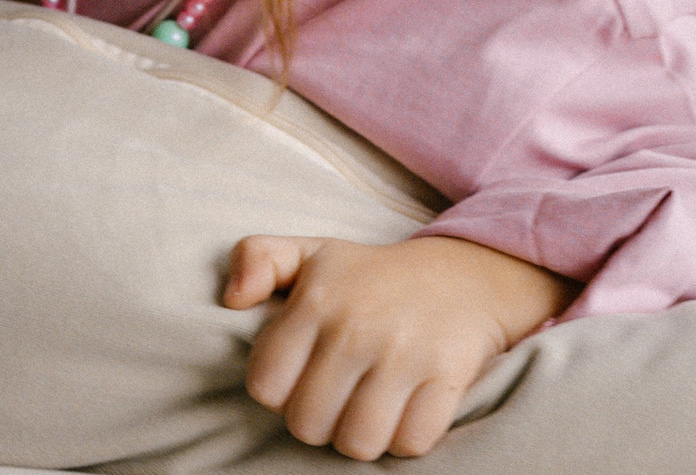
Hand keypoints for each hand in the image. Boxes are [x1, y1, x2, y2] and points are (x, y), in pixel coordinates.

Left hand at [223, 234, 574, 461]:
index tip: (299, 378)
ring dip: (359, 437)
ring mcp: (403, 353)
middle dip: (318, 421)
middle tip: (335, 399)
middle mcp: (355, 327)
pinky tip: (403, 412)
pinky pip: (410, 443)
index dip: (278, 393)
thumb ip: (256, 258)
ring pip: (357, 442)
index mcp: (315, 300)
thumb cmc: (371, 276)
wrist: (464, 276)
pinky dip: (404, 439)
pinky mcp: (446, 375)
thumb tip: (231, 298)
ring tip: (365, 411)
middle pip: (308, 424)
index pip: (265, 385)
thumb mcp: (310, 253)